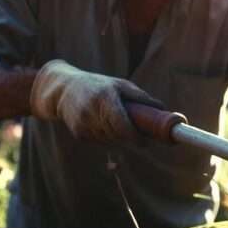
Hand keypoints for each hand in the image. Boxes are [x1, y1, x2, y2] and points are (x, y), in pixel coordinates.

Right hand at [30, 59, 162, 141]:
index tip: (145, 141)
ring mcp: (83, 124)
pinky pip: (101, 142)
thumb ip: (141, 98)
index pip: (122, 125)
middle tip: (140, 134)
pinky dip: (107, 137)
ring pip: (111, 141)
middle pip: (118, 136)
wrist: (63, 90)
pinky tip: (103, 125)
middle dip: (130, 137)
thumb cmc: (98, 85)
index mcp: (105, 98)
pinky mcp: (78, 134)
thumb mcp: (120, 85)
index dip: (135, 137)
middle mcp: (92, 112)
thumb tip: (163, 110)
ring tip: (118, 123)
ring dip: (119, 138)